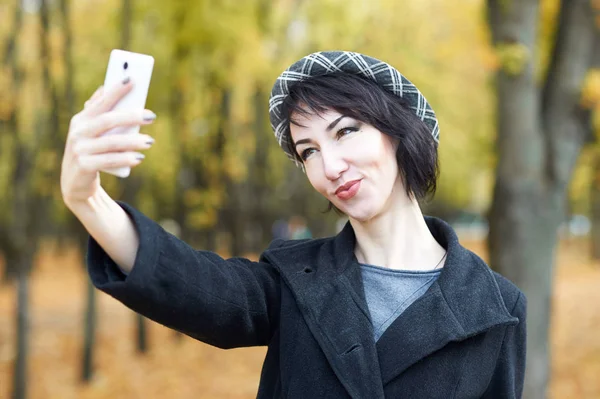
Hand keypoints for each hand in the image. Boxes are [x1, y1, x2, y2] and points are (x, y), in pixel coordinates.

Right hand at [60, 79, 155, 207]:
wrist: (74, 183)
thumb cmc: (89, 152)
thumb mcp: (90, 132)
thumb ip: (98, 112)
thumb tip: (107, 87)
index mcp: (81, 120)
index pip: (100, 102)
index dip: (115, 90)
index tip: (132, 80)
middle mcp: (78, 133)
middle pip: (107, 121)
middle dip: (131, 116)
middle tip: (151, 116)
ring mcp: (79, 150)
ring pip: (111, 142)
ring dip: (133, 141)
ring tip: (150, 141)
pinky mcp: (84, 166)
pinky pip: (109, 161)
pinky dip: (125, 159)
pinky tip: (139, 158)